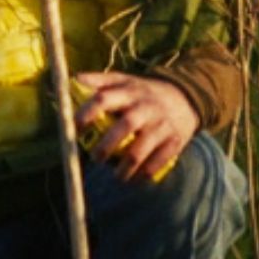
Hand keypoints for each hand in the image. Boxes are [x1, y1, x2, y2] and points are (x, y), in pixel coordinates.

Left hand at [72, 71, 199, 182]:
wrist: (186, 97)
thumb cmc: (144, 92)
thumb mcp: (124, 80)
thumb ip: (99, 81)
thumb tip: (72, 80)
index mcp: (129, 92)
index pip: (103, 99)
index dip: (86, 114)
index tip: (74, 130)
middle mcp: (145, 108)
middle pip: (124, 126)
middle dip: (106, 146)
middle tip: (95, 158)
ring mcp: (161, 125)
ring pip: (140, 150)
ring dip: (124, 168)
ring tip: (116, 176)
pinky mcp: (174, 141)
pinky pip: (157, 162)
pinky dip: (144, 174)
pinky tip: (135, 178)